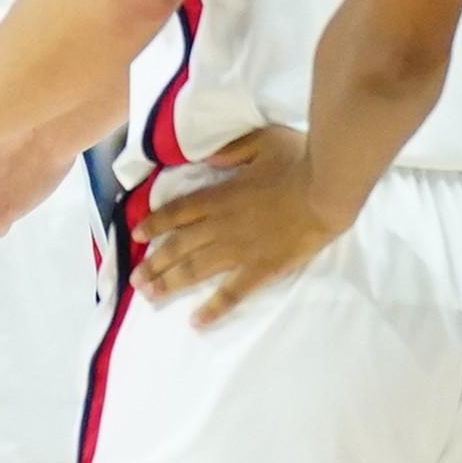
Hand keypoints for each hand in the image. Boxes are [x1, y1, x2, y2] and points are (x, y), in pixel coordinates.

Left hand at [128, 128, 341, 328]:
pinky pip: (231, 293)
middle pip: (178, 247)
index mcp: (219, 195)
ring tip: (150, 296)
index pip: (177, 212)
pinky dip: (213, 309)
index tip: (137, 235)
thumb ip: (230, 150)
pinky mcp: (260, 269)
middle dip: (153, 263)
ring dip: (169, 284)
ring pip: (195, 270)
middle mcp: (220, 226)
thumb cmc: (298, 161)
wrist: (326, 190)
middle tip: (135, 279)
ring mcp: (239, 250)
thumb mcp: (261, 140)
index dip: (154, 223)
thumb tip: (205, 159)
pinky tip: (196, 322)